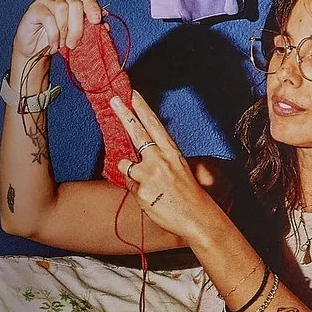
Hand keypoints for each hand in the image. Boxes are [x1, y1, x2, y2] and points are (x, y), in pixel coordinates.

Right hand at [10, 0, 102, 82]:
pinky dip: (53, 34)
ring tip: (62, 44)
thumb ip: (91, 29)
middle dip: (77, 26)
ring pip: (62, 8)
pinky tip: (54, 43)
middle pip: (75, 4)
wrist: (37, 48)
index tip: (96, 21)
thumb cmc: (59, 38)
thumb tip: (105, 26)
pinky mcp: (35, 7)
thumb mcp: (78, 35)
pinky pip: (48, 17)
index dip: (93, 8)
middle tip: (74, 44)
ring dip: (64, 30)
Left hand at [110, 92, 220, 241]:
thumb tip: (135, 155)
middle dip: (124, 114)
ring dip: (132, 173)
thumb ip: (158, 158)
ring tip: (152, 186)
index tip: (132, 94)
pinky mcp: (141, 190)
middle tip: (113, 100)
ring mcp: (149, 174)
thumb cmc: (188, 195)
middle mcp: (159, 159)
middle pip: (137, 132)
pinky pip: (129, 186)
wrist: (198, 218)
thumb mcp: (178, 170)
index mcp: (171, 152)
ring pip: (125, 165)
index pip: (154, 125)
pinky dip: (136, 191)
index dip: (142, 108)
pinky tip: (152, 198)